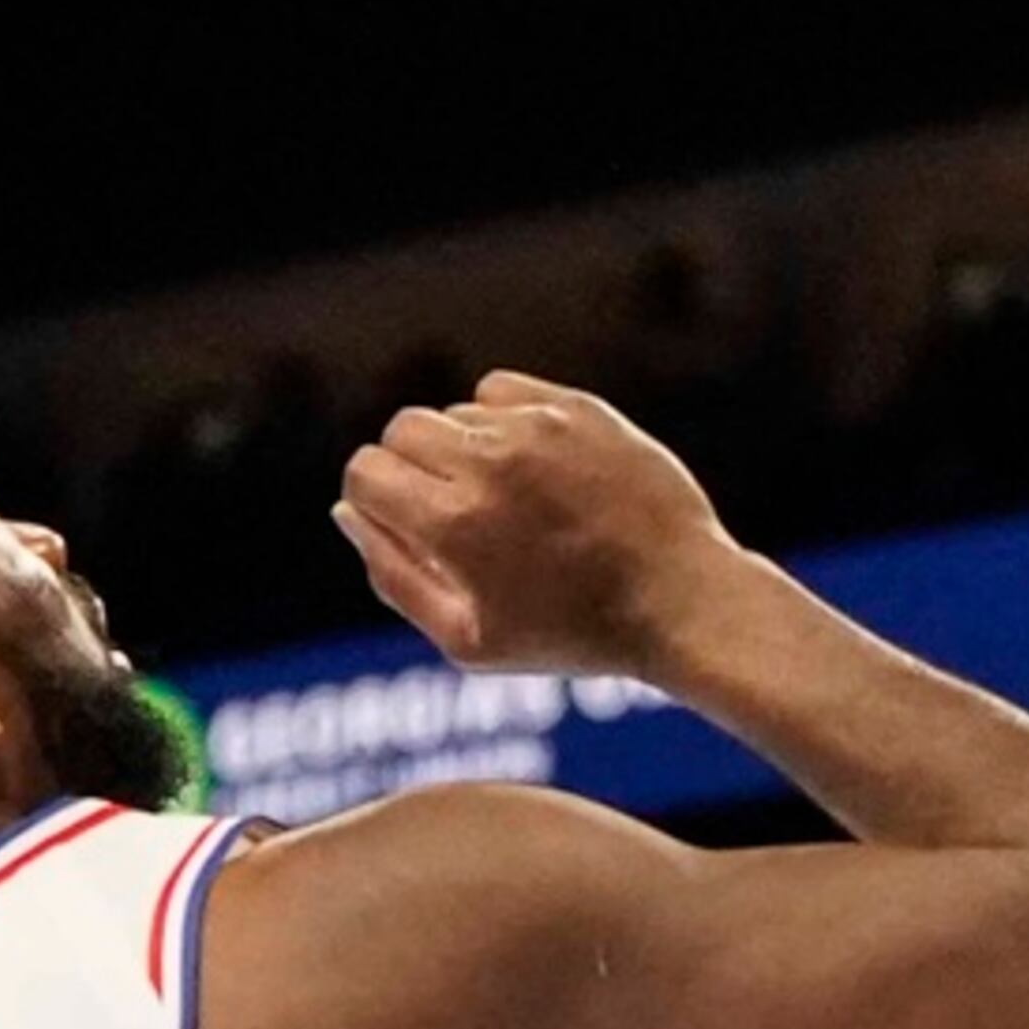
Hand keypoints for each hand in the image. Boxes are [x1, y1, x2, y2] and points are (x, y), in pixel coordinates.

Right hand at [335, 372, 743, 680]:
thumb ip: (393, 575)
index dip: (374, 500)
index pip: (364, 472)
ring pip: (454, 411)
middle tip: (452, 513)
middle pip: (401, 432)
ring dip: (461, 448)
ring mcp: (536, 428)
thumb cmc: (571, 634)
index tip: (403, 523)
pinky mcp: (576, 406)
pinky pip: (500, 390)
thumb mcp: (467, 639)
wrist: (679, 598)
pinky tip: (530, 463)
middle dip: (410, 470)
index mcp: (451, 525)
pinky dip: (500, 419)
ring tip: (507, 498)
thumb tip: (349, 512)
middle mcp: (487, 463)